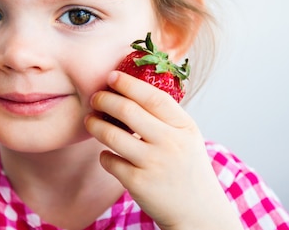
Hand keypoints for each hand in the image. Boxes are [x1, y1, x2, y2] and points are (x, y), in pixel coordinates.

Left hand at [85, 71, 241, 229]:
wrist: (198, 212)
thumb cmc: (186, 167)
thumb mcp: (186, 136)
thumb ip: (164, 115)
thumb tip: (128, 88)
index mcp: (184, 127)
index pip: (153, 97)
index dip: (129, 84)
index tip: (111, 77)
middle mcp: (171, 143)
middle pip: (127, 111)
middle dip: (104, 100)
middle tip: (95, 98)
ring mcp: (154, 164)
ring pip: (111, 135)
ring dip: (95, 124)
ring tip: (90, 121)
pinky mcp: (138, 183)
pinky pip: (109, 160)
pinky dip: (104, 155)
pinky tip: (107, 154)